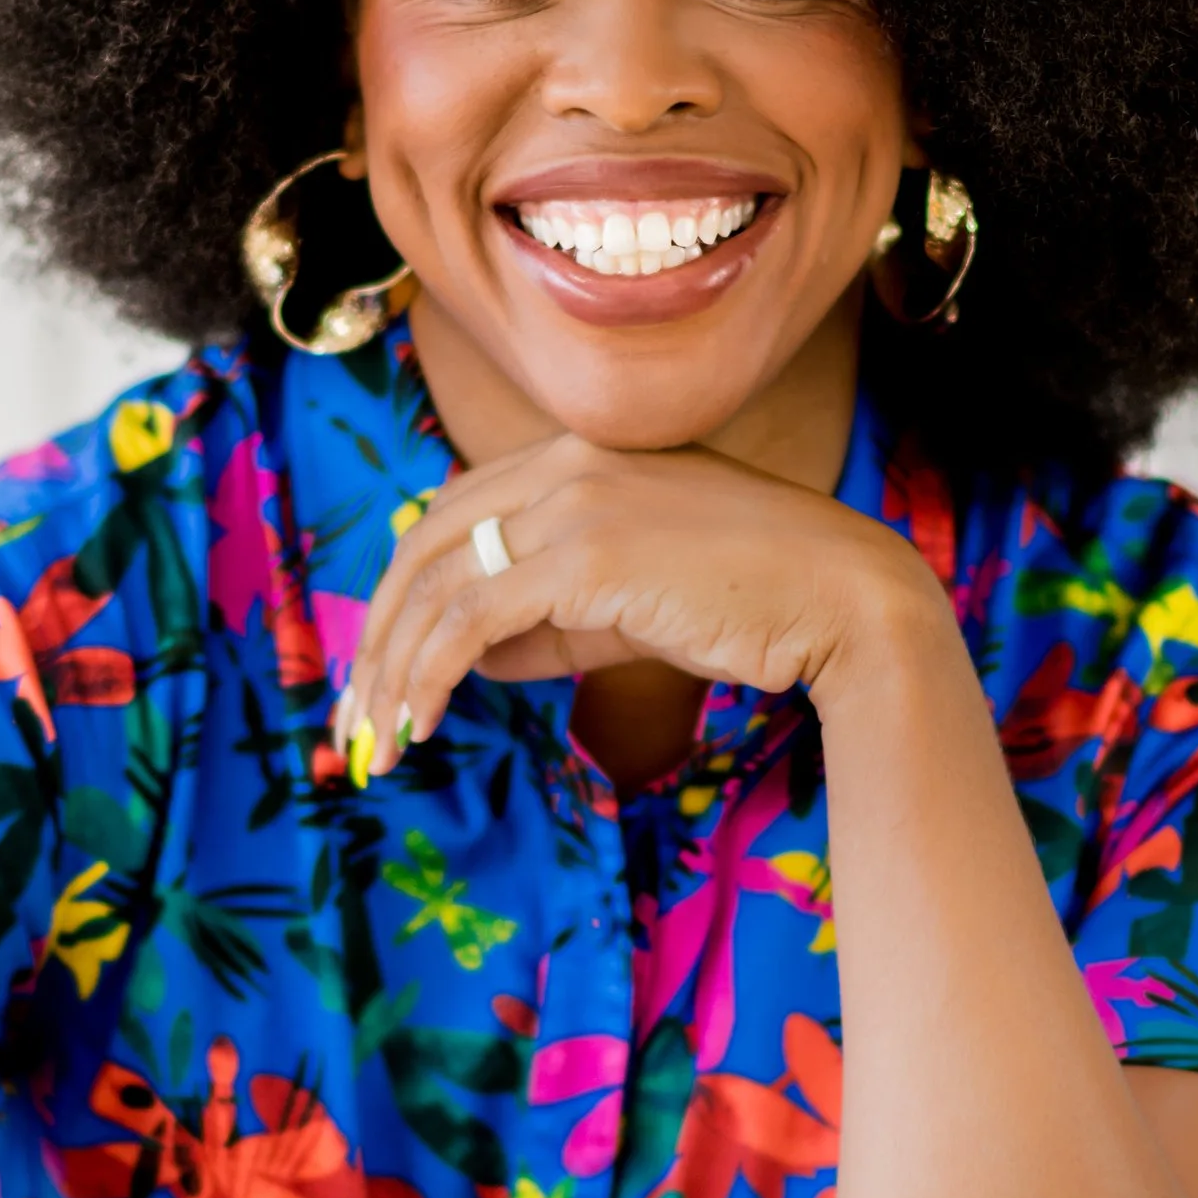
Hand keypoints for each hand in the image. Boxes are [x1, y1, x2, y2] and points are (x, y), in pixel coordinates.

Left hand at [336, 436, 936, 775]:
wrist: (841, 599)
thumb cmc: (748, 601)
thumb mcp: (626, 603)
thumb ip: (546, 619)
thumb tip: (468, 660)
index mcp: (574, 455)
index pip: (451, 517)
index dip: (403, 593)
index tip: (382, 665)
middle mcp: (563, 461)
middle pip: (423, 546)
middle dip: (379, 636)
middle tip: (356, 717)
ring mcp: (573, 501)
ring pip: (436, 586)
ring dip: (393, 670)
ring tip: (379, 742)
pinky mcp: (584, 555)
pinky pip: (469, 620)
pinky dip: (429, 676)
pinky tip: (421, 724)